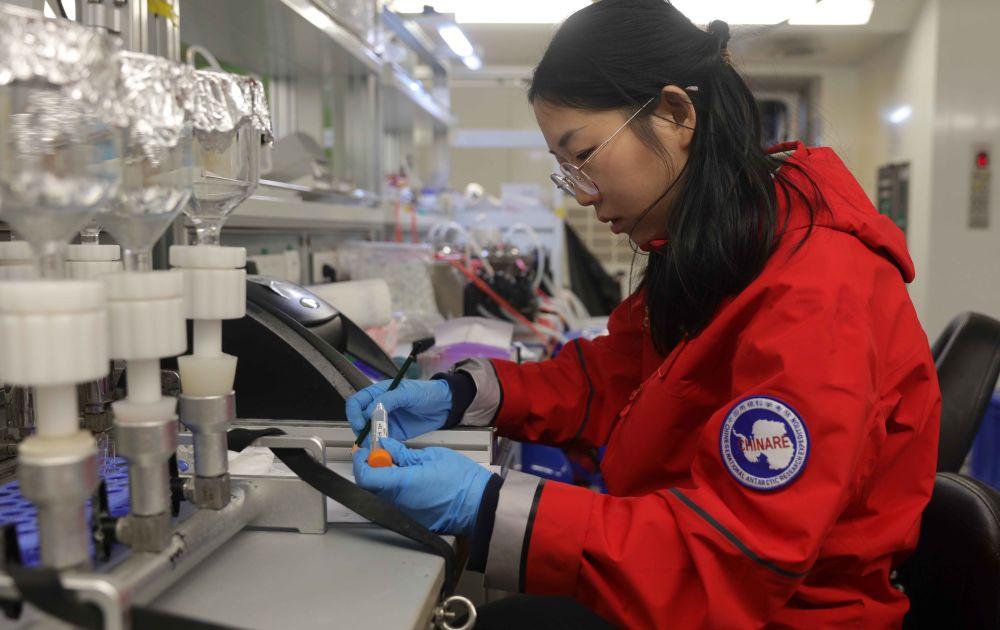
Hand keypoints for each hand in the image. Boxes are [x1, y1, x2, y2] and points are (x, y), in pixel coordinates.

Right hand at [346, 379, 451, 443]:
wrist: (445, 405)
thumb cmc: (427, 392)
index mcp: (379, 392)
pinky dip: (382, 446)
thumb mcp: (408, 393)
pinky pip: (383, 441)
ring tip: (378, 445)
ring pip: (369, 433)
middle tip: (370, 438)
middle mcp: (379, 407)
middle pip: (360, 420)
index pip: (357, 402)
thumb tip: (371, 411)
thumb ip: (389, 400)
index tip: (360, 424)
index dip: (354, 413)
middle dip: (362, 430)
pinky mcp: (395, 433)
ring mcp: (386, 421)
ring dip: (371, 440)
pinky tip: (386, 449)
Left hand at [353, 438, 491, 535]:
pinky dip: (392, 491)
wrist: (478, 504)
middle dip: (370, 469)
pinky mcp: (411, 520)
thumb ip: (404, 454)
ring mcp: (404, 514)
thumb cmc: (461, 479)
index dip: (362, 462)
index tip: (365, 451)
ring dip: (381, 480)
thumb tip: (386, 446)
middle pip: (369, 487)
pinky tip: (405, 480)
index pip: (367, 476)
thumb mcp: (432, 456)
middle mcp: (398, 503)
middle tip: (380, 455)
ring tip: (395, 465)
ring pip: (380, 496)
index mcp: (402, 484)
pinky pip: (393, 504)